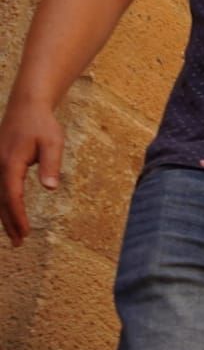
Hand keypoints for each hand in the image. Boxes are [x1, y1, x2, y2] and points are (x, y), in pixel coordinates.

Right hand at [0, 99, 64, 245]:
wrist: (27, 106)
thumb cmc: (43, 125)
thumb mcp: (53, 143)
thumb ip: (51, 165)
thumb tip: (50, 188)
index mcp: (10, 161)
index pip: (12, 195)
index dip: (17, 216)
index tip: (25, 232)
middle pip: (1, 199)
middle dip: (9, 222)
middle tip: (18, 243)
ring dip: (4, 216)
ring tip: (14, 236)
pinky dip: (2, 203)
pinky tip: (7, 215)